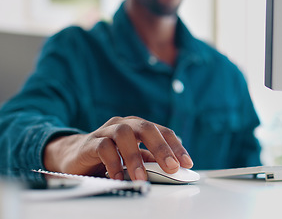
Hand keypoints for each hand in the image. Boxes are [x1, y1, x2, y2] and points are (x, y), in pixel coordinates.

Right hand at [44, 116, 192, 180]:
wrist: (74, 156)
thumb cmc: (110, 156)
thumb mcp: (134, 158)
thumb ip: (151, 161)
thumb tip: (174, 170)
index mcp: (139, 126)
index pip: (163, 131)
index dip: (176, 146)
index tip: (187, 163)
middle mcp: (125, 124)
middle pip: (146, 128)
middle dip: (161, 148)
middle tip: (171, 167)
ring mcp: (106, 131)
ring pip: (124, 135)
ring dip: (135, 157)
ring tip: (142, 178)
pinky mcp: (90, 142)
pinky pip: (103, 148)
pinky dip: (113, 163)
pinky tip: (119, 178)